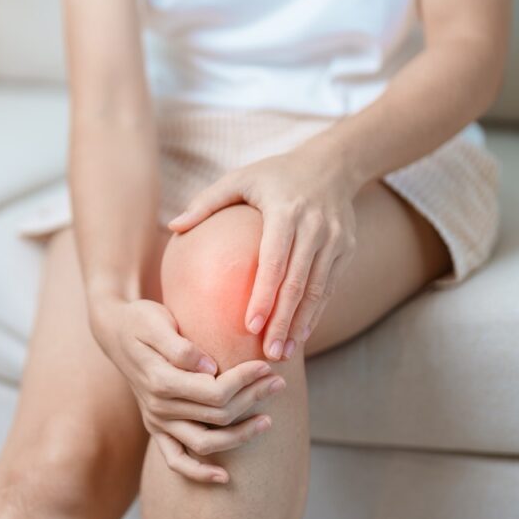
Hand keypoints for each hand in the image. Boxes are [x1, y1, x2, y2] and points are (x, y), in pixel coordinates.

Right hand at [89, 295, 287, 483]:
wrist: (114, 332)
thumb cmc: (140, 321)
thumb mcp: (156, 321)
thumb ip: (181, 347)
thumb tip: (209, 368)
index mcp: (161, 380)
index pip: (215, 390)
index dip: (246, 381)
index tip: (266, 367)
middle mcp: (159, 407)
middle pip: (218, 415)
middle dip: (253, 399)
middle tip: (278, 382)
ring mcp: (157, 421)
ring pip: (205, 442)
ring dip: (241, 436)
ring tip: (268, 421)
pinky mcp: (157, 428)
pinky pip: (176, 461)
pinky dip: (199, 473)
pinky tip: (224, 477)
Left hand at [167, 137, 359, 360]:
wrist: (332, 164)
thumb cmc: (274, 174)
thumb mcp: (239, 178)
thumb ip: (206, 202)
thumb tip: (172, 226)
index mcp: (286, 211)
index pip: (274, 261)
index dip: (264, 296)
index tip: (250, 327)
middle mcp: (315, 227)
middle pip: (298, 284)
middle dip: (284, 322)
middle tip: (268, 354)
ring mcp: (334, 240)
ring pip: (318, 291)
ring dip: (302, 325)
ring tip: (283, 353)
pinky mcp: (346, 249)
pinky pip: (329, 288)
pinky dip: (316, 313)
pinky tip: (301, 334)